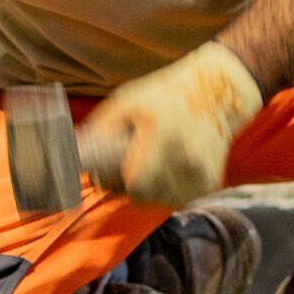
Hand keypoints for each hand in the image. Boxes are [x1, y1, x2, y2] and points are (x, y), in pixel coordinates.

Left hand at [77, 41, 263, 207]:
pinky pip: (176, 197)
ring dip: (147, 190)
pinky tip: (166, 167)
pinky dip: (166, 188)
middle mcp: (186, 158)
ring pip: (159, 201)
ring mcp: (200, 173)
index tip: (107, 175)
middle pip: (144, 198)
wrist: (219, 92)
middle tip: (124, 168)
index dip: (116, 184)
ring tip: (148, 163)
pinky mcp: (209, 183)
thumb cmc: (166, 94)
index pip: (135, 185)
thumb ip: (101, 130)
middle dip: (128, 188)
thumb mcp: (127, 101)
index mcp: (163, 136)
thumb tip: (74, 157)